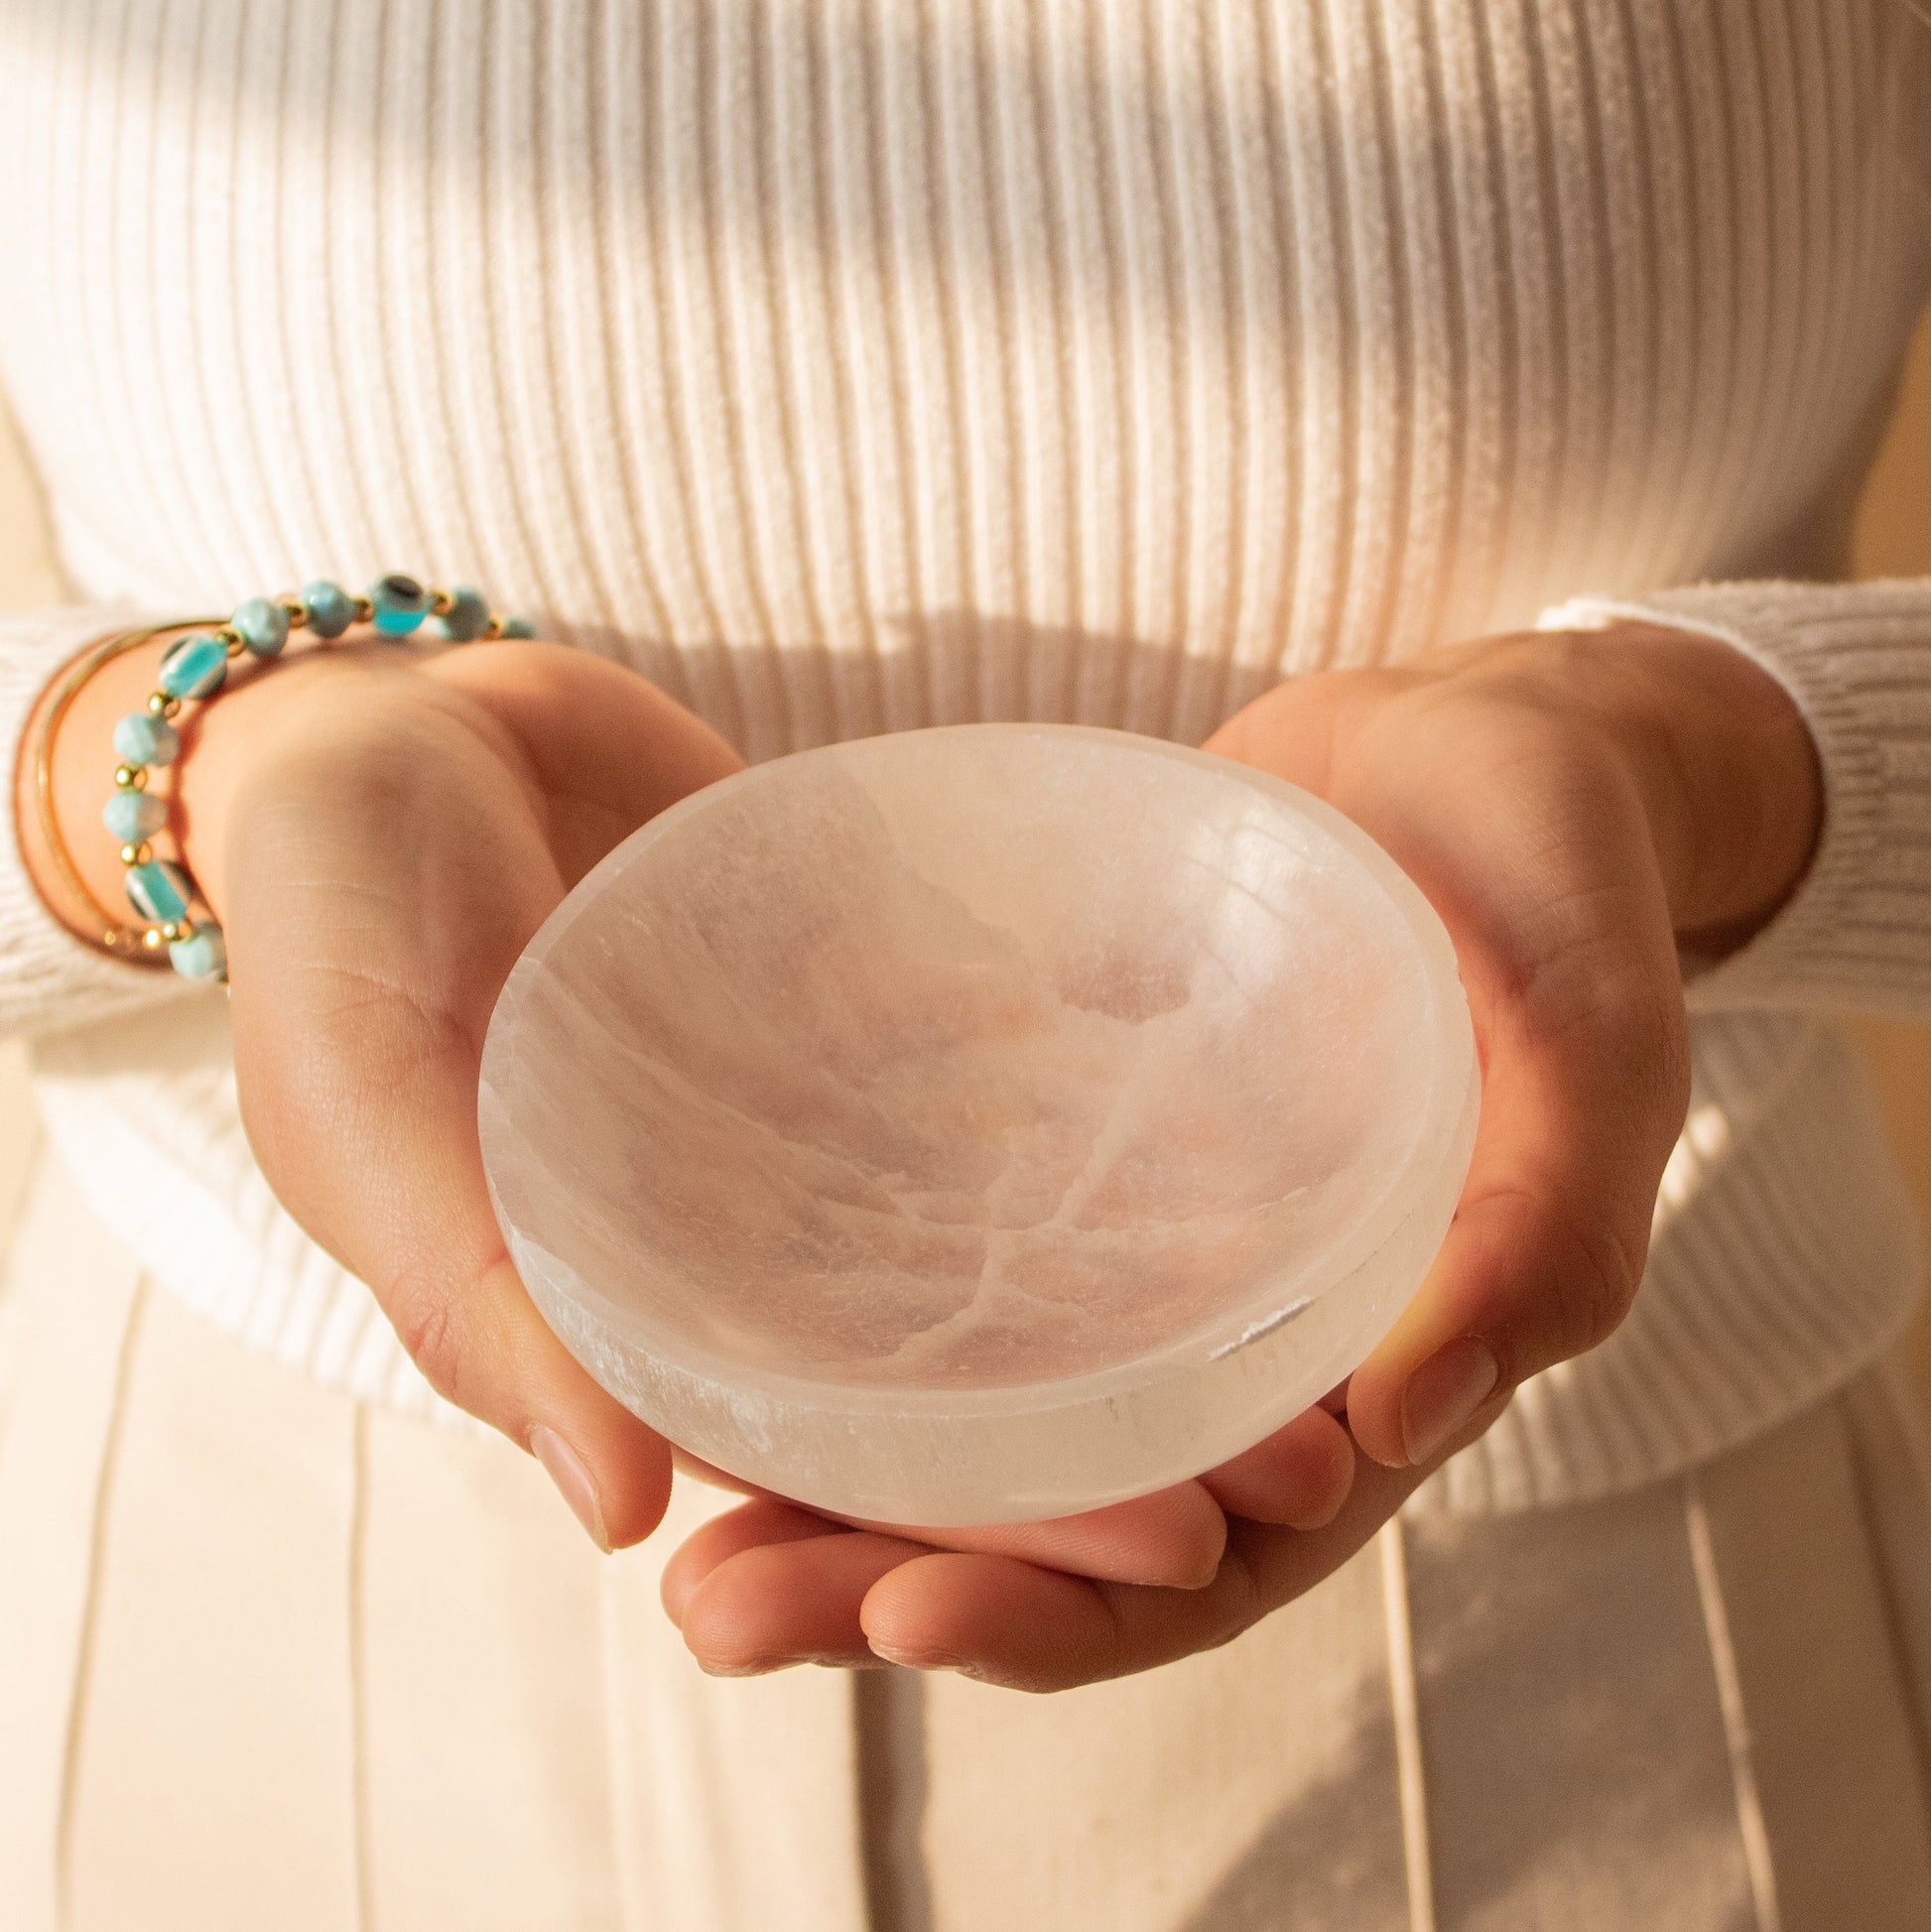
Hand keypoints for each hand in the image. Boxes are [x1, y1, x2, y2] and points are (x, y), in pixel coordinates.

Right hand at [90, 634, 1273, 1585]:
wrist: (396, 720)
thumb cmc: (331, 909)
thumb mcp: (363, 1097)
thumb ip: (471, 1288)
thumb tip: (620, 1509)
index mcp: (614, 1318)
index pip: (820, 1470)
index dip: (981, 1528)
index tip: (1163, 1553)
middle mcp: (733, 1249)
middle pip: (942, 1387)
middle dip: (1108, 1443)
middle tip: (1297, 1468)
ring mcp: (804, 1134)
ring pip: (987, 1254)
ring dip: (1139, 1310)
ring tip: (1315, 1340)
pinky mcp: (852, 1019)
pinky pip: (982, 1084)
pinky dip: (1093, 1119)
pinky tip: (1241, 1135)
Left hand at [660, 624, 1821, 1687]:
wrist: (1457, 751)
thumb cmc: (1560, 882)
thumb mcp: (1594, 1039)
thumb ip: (1548, 1226)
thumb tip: (1406, 1426)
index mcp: (1369, 1367)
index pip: (1214, 1555)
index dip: (1071, 1610)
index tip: (909, 1618)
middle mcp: (1232, 1340)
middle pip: (1056, 1517)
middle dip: (886, 1577)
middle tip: (716, 1607)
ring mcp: (1136, 1242)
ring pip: (980, 1408)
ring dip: (834, 1478)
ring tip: (678, 1522)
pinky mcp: (1065, 1137)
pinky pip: (947, 1244)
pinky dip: (845, 1301)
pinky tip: (712, 1307)